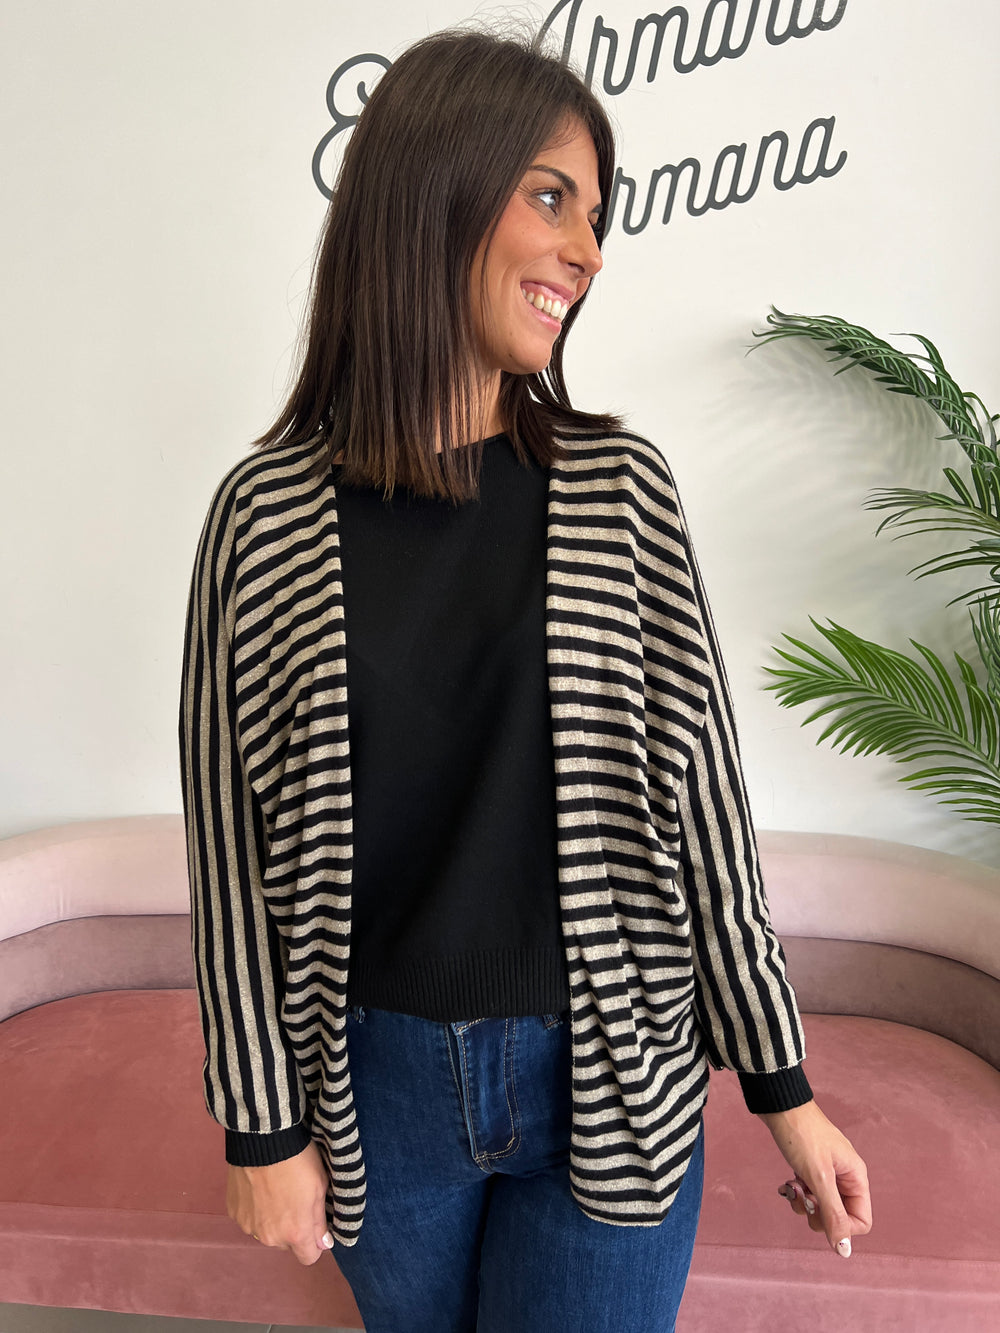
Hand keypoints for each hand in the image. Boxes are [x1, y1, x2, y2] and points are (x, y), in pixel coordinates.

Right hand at [226, 1139, 333, 1265]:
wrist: (263, 1140)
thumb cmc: (298, 1162)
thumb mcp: (320, 1188)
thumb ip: (320, 1221)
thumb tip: (323, 1245)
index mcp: (294, 1234)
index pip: (308, 1258)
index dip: (315, 1244)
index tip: (315, 1226)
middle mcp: (269, 1238)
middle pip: (286, 1244)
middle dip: (293, 1229)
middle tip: (295, 1199)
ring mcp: (248, 1226)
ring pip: (266, 1231)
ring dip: (272, 1219)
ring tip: (276, 1190)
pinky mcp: (234, 1212)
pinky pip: (250, 1218)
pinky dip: (256, 1209)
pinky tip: (259, 1187)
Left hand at [758, 1100, 871, 1257]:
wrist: (780, 1105)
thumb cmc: (802, 1135)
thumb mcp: (819, 1178)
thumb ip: (833, 1215)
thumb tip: (844, 1250)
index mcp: (856, 1178)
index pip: (861, 1221)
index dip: (840, 1226)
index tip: (819, 1212)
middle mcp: (845, 1176)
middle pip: (839, 1217)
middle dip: (817, 1213)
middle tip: (802, 1197)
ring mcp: (828, 1173)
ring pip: (820, 1207)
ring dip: (803, 1203)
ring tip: (791, 1185)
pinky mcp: (810, 1168)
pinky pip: (808, 1193)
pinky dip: (796, 1192)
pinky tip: (786, 1182)